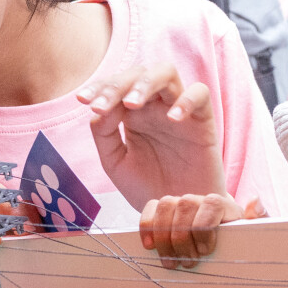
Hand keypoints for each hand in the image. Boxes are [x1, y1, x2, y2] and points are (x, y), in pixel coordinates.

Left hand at [79, 64, 227, 209]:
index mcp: (133, 114)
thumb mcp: (116, 164)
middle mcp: (155, 107)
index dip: (99, 87)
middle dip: (117, 85)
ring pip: (167, 73)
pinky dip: (187, 100)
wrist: (177, 215)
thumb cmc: (149, 189)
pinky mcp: (204, 120)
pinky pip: (200, 94)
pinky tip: (172, 118)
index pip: (116, 86)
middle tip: (102, 104)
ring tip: (132, 104)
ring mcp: (179, 110)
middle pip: (138, 73)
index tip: (83, 100)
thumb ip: (104, 135)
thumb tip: (99, 109)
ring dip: (146, 82)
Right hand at [140, 193, 263, 268]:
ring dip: (164, 236)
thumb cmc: (241, 244)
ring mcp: (182, 204)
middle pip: (186, 204)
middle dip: (182, 237)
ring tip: (171, 262)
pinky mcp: (165, 213)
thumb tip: (254, 200)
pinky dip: (146, 226)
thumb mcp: (255, 236)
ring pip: (166, 204)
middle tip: (187, 263)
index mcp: (225, 205)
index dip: (204, 227)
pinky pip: (150, 208)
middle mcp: (202, 201)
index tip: (205, 252)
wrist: (226, 249)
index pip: (212, 203)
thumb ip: (260, 219)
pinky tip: (150, 247)